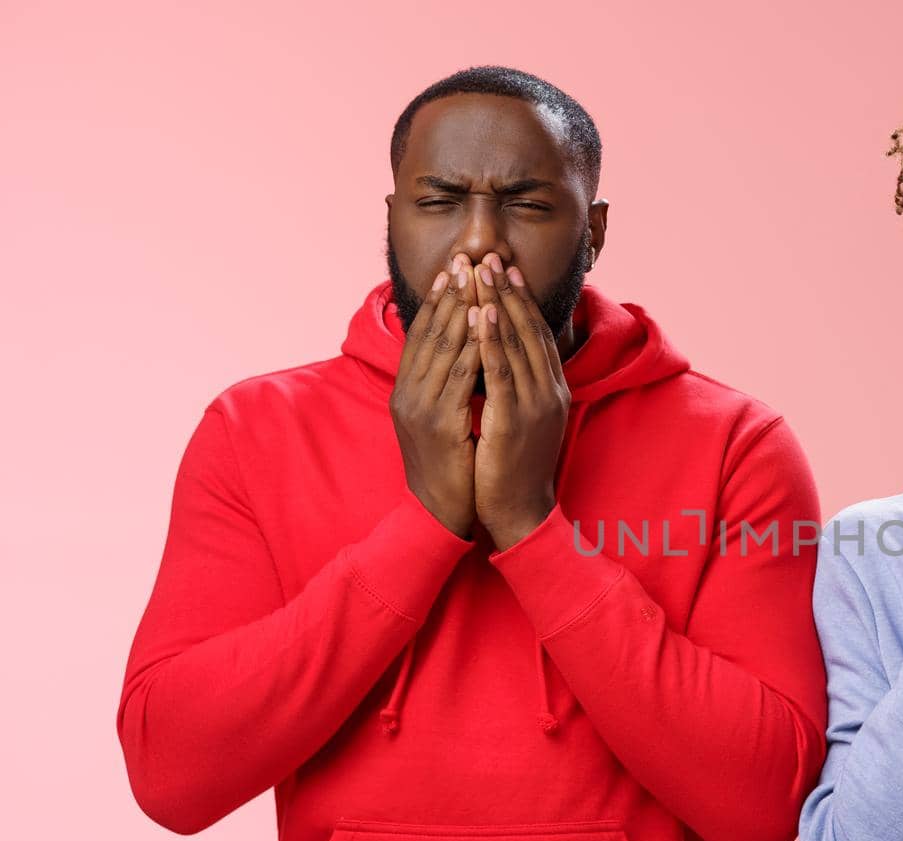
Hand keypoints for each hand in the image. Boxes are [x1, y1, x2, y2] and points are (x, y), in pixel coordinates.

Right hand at [389, 262, 480, 538]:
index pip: (423, 333)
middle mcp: (408, 393)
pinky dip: (472, 345)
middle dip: (451, 292)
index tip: (455, 266)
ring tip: (476, 276)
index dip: (439, 298)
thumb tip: (462, 351)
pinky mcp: (440, 425)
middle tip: (466, 256)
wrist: (440, 512)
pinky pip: (459, 376)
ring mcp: (421, 408)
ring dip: (462, 308)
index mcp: (407, 390)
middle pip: (431, 332)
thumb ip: (446, 385)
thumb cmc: (449, 465)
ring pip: (443, 348)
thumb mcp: (443, 417)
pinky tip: (485, 322)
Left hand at [470, 253, 569, 549]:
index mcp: (552, 391)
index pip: (537, 335)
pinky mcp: (516, 420)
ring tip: (484, 273)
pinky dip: (493, 340)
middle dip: (510, 292)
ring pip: (518, 344)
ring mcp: (536, 405)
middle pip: (530, 331)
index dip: (521, 301)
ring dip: (500, 304)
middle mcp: (550, 392)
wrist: (520, 512)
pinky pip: (503, 372)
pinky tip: (483, 315)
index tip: (506, 270)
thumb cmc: (515, 469)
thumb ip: (518, 389)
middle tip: (493, 257)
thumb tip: (502, 361)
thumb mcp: (521, 420)